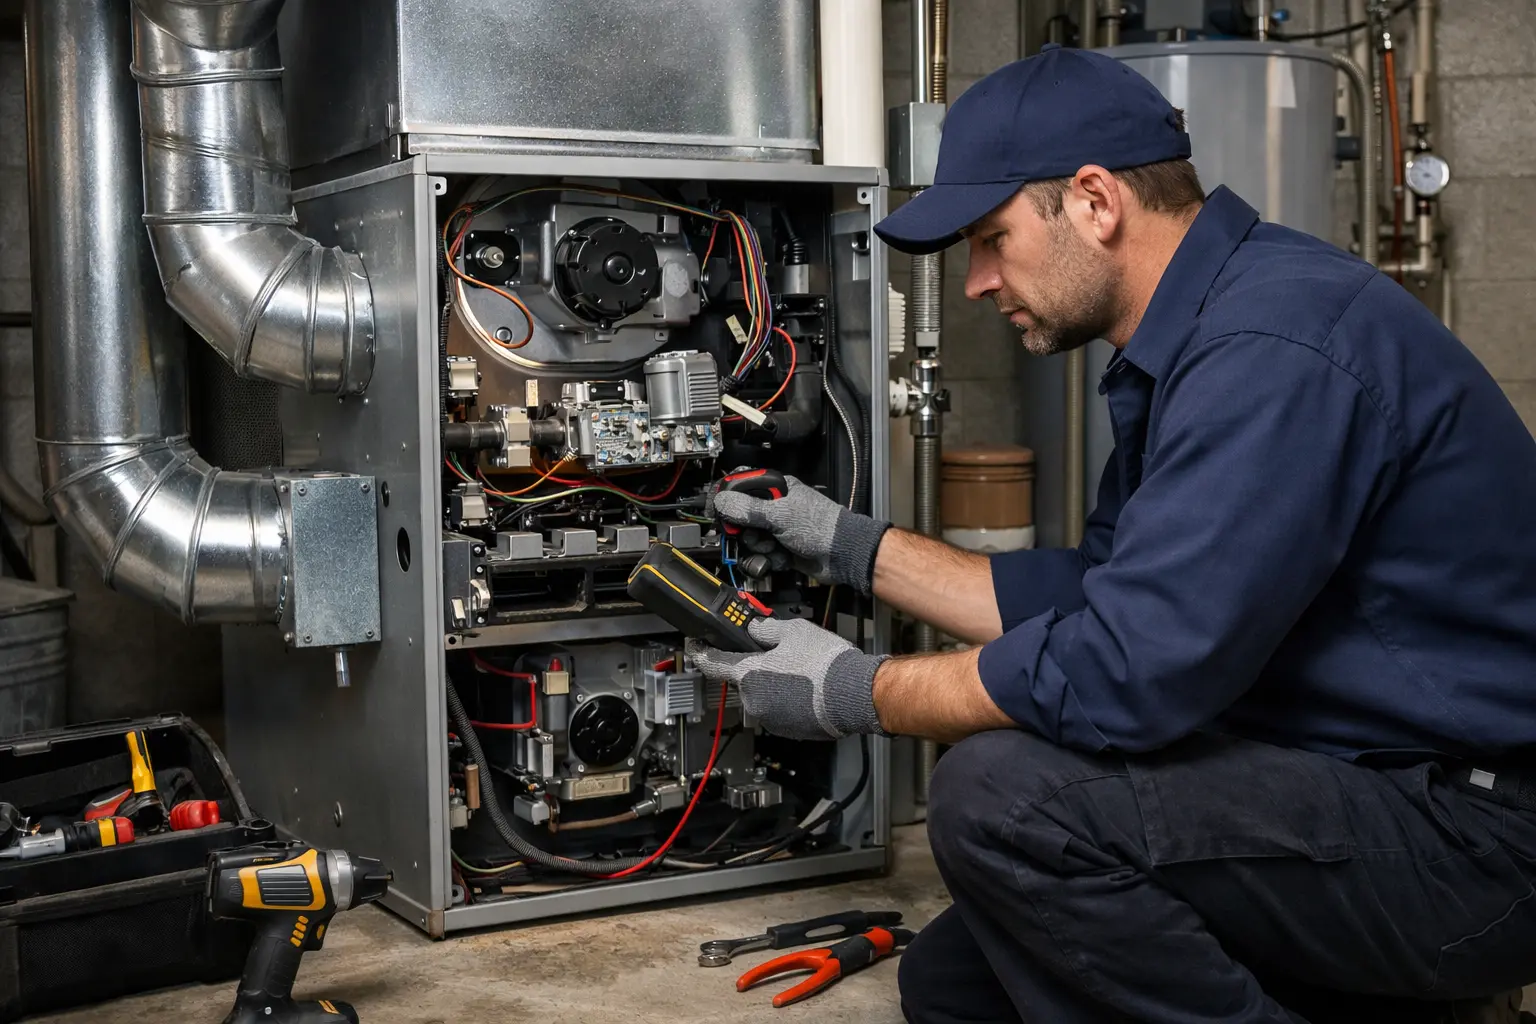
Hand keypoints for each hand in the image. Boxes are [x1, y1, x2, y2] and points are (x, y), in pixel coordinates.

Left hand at [688, 617, 888, 740]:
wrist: (855, 694)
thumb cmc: (825, 664)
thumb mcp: (792, 630)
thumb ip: (765, 628)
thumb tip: (755, 627)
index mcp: (748, 674)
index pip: (712, 663)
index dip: (701, 652)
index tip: (695, 647)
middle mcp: (754, 700)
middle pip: (745, 679)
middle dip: (758, 666)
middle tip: (781, 654)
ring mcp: (770, 718)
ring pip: (764, 695)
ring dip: (775, 684)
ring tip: (803, 671)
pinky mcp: (788, 730)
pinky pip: (780, 711)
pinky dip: (789, 700)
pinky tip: (808, 688)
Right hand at [712, 475, 890, 593]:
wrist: (843, 554)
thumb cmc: (821, 527)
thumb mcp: (780, 515)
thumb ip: (748, 509)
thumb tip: (723, 502)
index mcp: (777, 489)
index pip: (742, 488)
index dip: (727, 500)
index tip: (718, 512)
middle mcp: (776, 508)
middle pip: (741, 519)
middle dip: (747, 531)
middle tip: (756, 534)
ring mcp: (778, 530)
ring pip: (751, 540)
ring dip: (760, 548)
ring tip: (775, 547)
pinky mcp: (782, 550)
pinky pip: (763, 556)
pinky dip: (771, 560)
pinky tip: (783, 558)